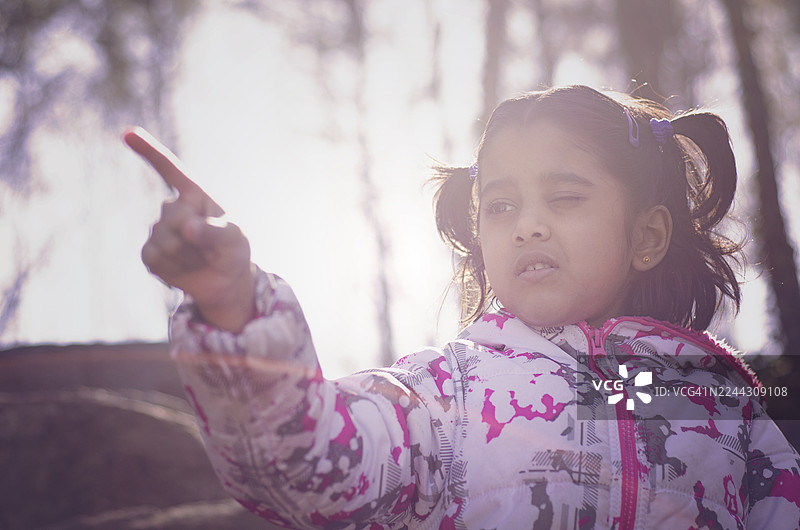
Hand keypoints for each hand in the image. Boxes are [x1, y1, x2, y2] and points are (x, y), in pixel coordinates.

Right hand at [124, 127, 255, 332]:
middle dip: (196, 239)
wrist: (224, 280)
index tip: (128, 133)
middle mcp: (173, 208)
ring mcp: (158, 230)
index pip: (169, 169)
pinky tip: (186, 268)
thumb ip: (214, 231)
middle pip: (173, 217)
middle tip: (211, 249)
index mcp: (194, 194)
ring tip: (201, 258)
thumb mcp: (235, 238)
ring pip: (166, 242)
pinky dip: (174, 268)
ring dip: (189, 257)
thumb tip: (186, 227)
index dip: (149, 151)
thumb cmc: (233, 251)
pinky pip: (155, 258)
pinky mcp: (150, 253)